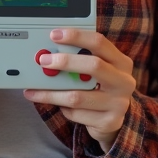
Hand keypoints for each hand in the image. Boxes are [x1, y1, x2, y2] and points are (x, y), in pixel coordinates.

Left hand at [23, 28, 135, 148]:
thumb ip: (80, 59)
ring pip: (77, 96)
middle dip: (65, 61)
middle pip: (94, 65)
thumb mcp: (97, 71)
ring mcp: (119, 104)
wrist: (112, 121)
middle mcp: (124, 82)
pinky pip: (76, 113)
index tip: (54, 35)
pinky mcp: (109, 122)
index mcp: (121, 62)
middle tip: (43, 61)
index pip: (99, 43)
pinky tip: (58, 105)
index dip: (76, 36)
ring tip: (33, 90)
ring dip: (51, 93)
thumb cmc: (99, 89)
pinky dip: (62, 108)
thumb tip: (48, 50)